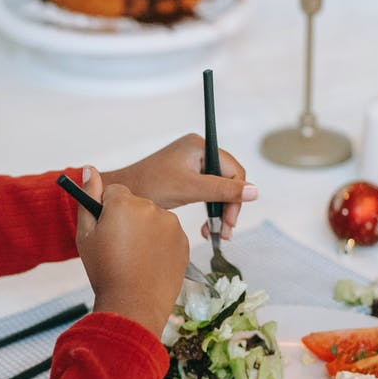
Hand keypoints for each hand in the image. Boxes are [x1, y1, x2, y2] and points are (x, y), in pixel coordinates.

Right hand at [75, 167, 186, 334]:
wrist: (134, 305)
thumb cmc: (105, 271)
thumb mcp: (86, 235)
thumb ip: (88, 198)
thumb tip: (90, 169)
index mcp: (123, 203)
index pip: (115, 192)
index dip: (109, 211)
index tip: (108, 230)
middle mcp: (151, 207)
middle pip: (137, 204)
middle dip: (129, 219)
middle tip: (121, 247)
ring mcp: (171, 224)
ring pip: (155, 218)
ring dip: (146, 231)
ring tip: (136, 258)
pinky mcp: (184, 241)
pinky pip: (169, 234)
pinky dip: (161, 245)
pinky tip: (150, 263)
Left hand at [103, 134, 257, 240]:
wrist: (123, 194)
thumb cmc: (150, 187)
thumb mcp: (190, 189)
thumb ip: (223, 190)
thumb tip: (255, 192)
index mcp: (200, 146)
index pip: (233, 170)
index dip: (237, 196)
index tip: (230, 220)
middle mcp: (198, 150)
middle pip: (228, 180)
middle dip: (228, 207)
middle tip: (225, 231)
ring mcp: (192, 163)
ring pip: (219, 189)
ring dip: (220, 212)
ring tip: (217, 233)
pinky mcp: (186, 177)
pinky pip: (207, 193)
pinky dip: (209, 209)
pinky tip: (207, 227)